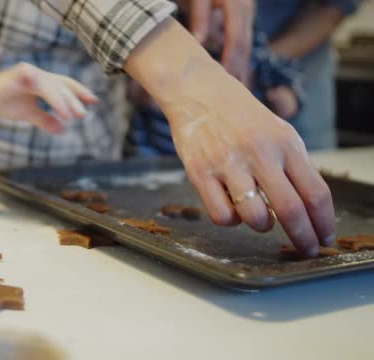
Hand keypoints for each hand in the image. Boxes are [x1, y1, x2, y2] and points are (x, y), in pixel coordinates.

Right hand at [0, 62, 98, 133]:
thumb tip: (63, 130)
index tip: (93, 102)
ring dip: (67, 102)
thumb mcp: (28, 114)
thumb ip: (45, 120)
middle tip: (85, 113)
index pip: (64, 85)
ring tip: (76, 116)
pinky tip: (62, 112)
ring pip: (55, 85)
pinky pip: (44, 87)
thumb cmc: (2, 103)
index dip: (79, 92)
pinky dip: (54, 99)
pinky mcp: (22, 73)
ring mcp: (30, 71)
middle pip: (63, 84)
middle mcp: (37, 73)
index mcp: (41, 81)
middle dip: (76, 98)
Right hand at [126, 18, 335, 256]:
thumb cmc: (241, 117)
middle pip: (291, 209)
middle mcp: (259, 153)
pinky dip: (231, 221)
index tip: (325, 238)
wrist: (199, 93)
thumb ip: (294, 167)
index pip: (316, 192)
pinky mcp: (200, 172)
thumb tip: (309, 209)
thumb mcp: (278, 133)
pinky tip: (232, 208)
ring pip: (255, 218)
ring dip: (263, 226)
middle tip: (306, 249)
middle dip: (303, 238)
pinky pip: (222, 216)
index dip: (324, 223)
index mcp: (285, 143)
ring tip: (260, 218)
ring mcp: (228, 164)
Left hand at [178, 0, 254, 84]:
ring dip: (242, 65)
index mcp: (236, 4)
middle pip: (245, 43)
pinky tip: (236, 74)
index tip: (226, 76)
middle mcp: (246, 8)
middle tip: (234, 92)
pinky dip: (239, 57)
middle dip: (240, 67)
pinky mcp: (243, 16)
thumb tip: (199, 41)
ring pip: (246, 43)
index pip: (236, 37)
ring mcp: (247, 12)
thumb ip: (200, 16)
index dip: (232, 58)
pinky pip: (243, 40)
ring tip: (237, 89)